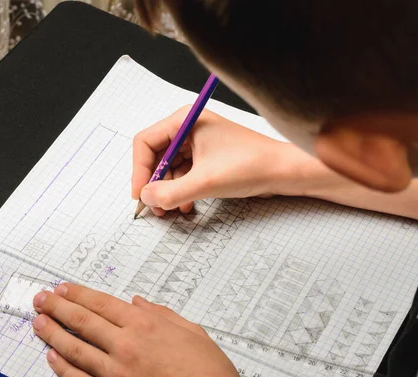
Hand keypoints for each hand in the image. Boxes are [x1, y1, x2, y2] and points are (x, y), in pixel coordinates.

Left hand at [32, 283, 248, 376]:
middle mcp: (126, 347)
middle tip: (40, 299)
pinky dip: (64, 369)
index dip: (77, 294)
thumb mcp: (191, 332)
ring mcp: (117, 375)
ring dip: (52, 334)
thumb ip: (161, 314)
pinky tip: (53, 358)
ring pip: (75, 350)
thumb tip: (137, 303)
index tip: (62, 288)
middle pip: (82, 322)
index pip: (100, 304)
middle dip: (57, 308)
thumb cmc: (209, 375)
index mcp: (145, 326)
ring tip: (38, 323)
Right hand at [132, 106, 297, 215]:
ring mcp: (197, 142)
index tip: (140, 194)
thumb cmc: (251, 166)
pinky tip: (186, 204)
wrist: (284, 172)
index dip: (139, 170)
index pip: (145, 142)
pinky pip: (182, 173)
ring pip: (168, 167)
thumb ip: (170, 192)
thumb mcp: (204, 183)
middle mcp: (188, 127)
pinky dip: (180, 189)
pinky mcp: (206, 156)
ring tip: (171, 209)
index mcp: (185, 120)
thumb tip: (146, 198)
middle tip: (153, 206)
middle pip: (155, 156)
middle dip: (153, 183)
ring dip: (167, 190)